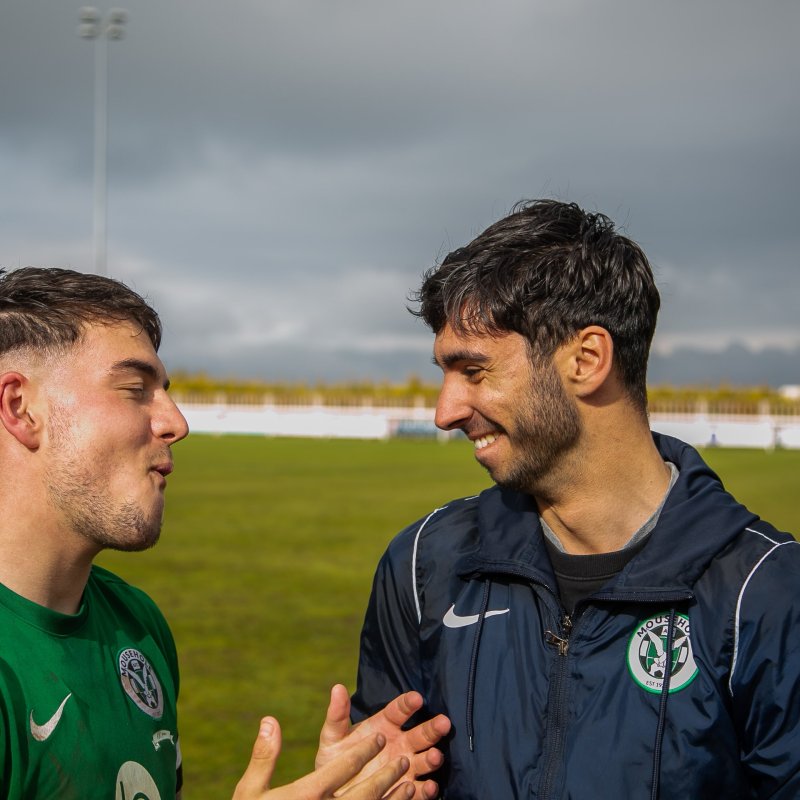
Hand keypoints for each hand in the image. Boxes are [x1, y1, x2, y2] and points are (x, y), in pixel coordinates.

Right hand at [233, 716, 415, 799]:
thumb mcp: (250, 792)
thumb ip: (264, 756)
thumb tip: (269, 720)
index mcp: (307, 795)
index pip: (343, 769)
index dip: (364, 752)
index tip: (380, 737)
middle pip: (365, 791)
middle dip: (386, 773)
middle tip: (403, 758)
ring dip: (393, 798)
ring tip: (409, 782)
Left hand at [315, 686, 451, 799]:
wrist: (336, 792)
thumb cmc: (336, 760)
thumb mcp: (333, 737)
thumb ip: (337, 714)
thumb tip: (337, 688)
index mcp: (384, 725)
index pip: (399, 711)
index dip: (408, 704)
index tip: (417, 698)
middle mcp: (400, 744)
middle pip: (420, 734)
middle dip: (432, 728)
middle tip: (444, 722)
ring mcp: (405, 768)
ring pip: (424, 760)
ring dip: (432, 758)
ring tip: (435, 756)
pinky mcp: (405, 791)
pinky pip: (418, 791)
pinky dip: (426, 790)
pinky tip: (430, 786)